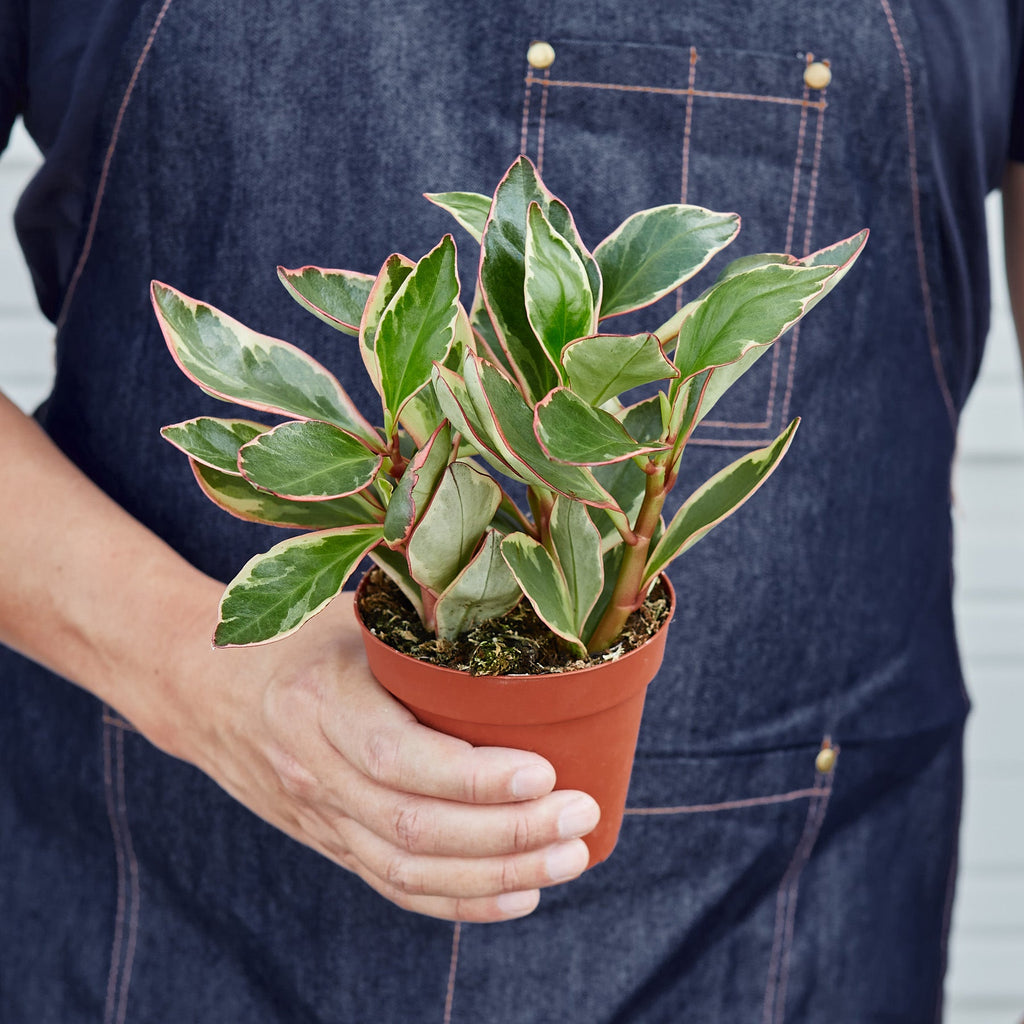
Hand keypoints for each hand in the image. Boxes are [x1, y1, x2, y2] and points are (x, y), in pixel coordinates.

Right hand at [156, 593, 600, 922]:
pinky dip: (461, 900)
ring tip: (569, 857)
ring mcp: (320, 816)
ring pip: (411, 869)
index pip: (397, 757)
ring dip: (498, 875)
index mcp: (319, 700)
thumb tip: (520, 601)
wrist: (204, 689)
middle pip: (414, 828)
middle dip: (507, 833)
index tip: (546, 770)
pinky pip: (396, 885)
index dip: (474, 777)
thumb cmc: (294, 637)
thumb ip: (416, 617)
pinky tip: (521, 893)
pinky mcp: (331, 841)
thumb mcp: (347, 612)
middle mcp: (314, 769)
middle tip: (579, 816)